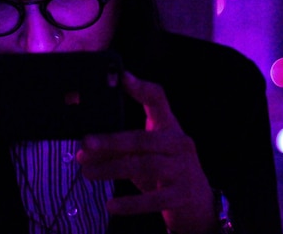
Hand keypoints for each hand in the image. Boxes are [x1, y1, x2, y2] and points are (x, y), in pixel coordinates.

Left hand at [77, 71, 216, 233]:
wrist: (198, 204)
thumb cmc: (166, 172)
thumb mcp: (146, 155)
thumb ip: (119, 150)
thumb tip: (84, 150)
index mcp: (170, 127)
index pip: (158, 100)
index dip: (141, 88)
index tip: (122, 76)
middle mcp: (179, 144)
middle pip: (143, 138)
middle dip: (112, 140)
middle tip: (86, 142)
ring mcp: (183, 170)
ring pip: (144, 166)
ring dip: (112, 169)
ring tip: (87, 172)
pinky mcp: (181, 196)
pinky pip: (153, 200)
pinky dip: (130, 203)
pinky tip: (111, 205)